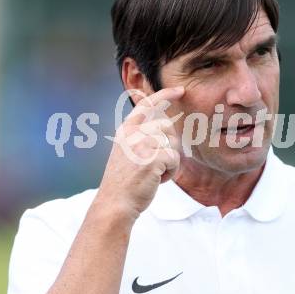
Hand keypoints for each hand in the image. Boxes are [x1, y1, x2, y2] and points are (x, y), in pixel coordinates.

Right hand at [96, 87, 184, 218]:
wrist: (115, 204)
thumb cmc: (125, 181)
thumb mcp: (127, 151)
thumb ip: (141, 136)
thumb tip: (167, 125)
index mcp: (126, 129)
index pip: (147, 104)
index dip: (165, 95)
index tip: (179, 90)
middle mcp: (133, 133)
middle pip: (167, 127)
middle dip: (169, 145)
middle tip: (157, 163)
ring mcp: (142, 144)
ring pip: (173, 144)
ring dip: (169, 161)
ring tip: (153, 173)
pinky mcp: (152, 158)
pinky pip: (174, 159)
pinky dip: (170, 172)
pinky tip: (156, 180)